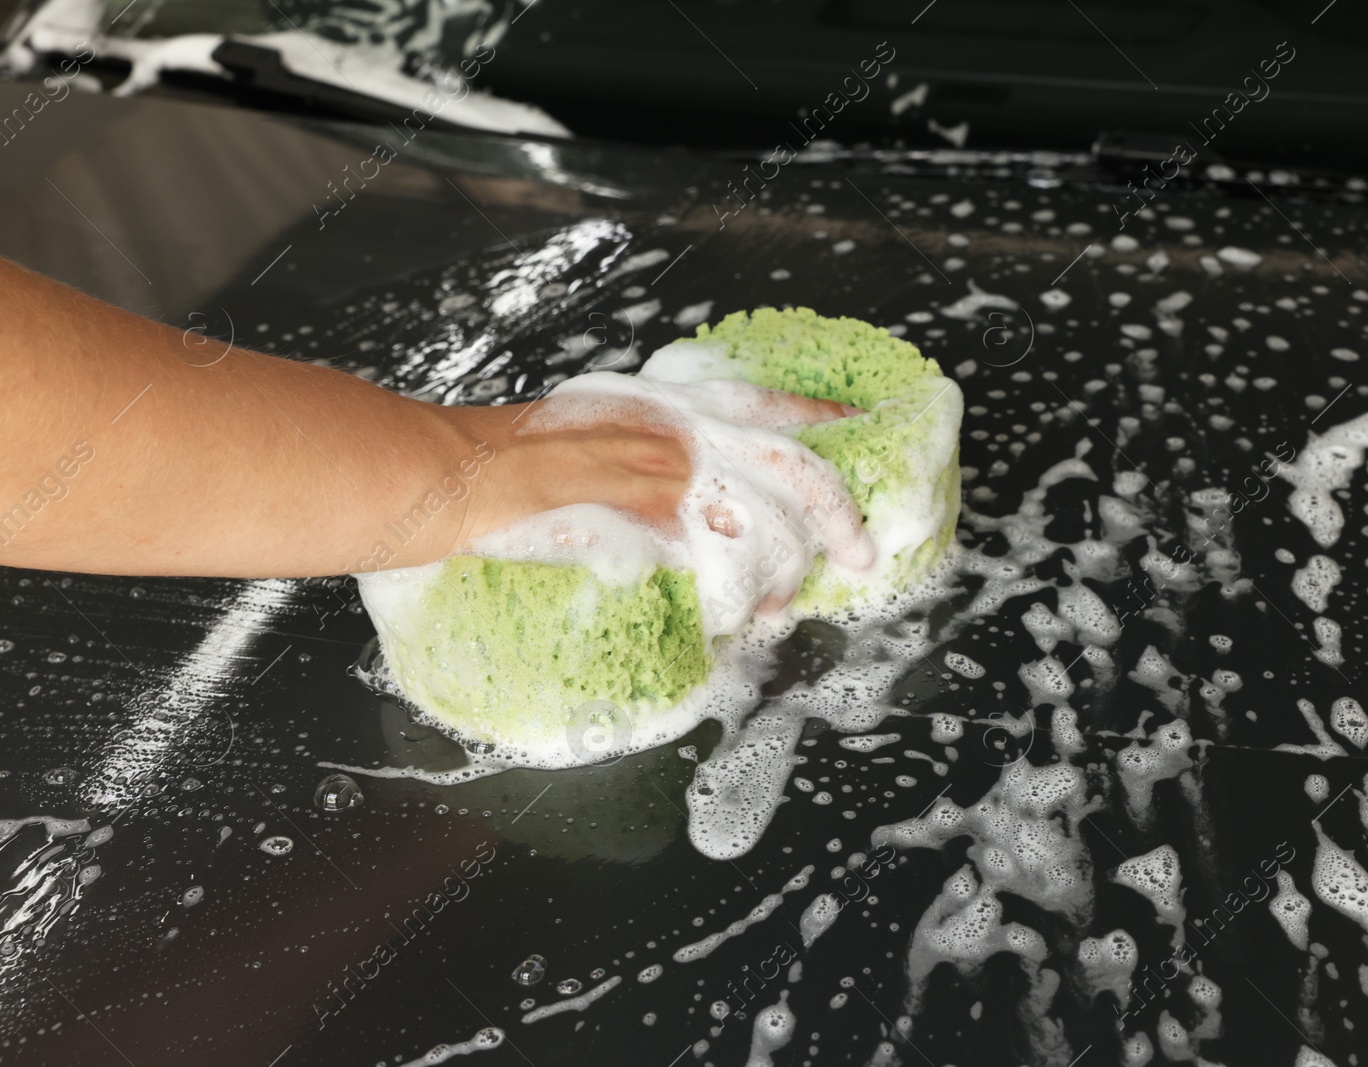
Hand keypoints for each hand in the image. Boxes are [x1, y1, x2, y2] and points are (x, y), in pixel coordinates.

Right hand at [448, 374, 872, 626]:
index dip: (825, 421)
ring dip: (780, 576)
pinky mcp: (656, 536)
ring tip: (772, 603)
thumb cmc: (508, 459)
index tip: (860, 433)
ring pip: (768, 533)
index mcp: (671, 405)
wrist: (455, 477)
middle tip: (858, 554)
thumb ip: (653, 449)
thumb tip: (697, 492)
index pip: (771, 403)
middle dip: (837, 517)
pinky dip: (734, 605)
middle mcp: (683, 434)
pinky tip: (726, 617)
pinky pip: (724, 577)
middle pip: (793, 470)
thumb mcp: (596, 424)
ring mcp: (672, 486)